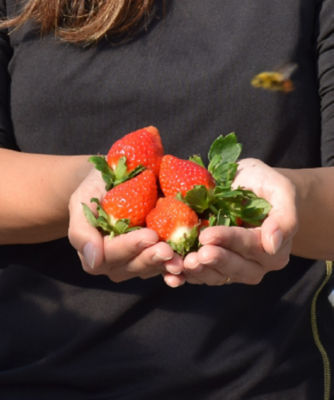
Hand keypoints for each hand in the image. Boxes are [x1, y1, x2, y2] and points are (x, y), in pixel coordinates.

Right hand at [68, 168, 183, 285]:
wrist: (115, 179)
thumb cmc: (96, 188)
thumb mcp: (82, 202)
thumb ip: (82, 231)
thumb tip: (93, 260)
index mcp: (96, 251)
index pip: (110, 254)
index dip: (130, 246)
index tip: (150, 235)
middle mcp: (116, 261)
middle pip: (132, 266)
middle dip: (150, 258)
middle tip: (167, 249)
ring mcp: (136, 260)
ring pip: (150, 268)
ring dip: (165, 265)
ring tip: (180, 259)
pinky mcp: (155, 255)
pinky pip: (165, 266)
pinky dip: (176, 268)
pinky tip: (187, 267)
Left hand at [182, 158, 297, 284]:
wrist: (246, 187)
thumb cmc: (264, 185)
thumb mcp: (280, 190)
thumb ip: (285, 217)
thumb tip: (273, 244)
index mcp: (274, 247)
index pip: (253, 246)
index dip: (230, 241)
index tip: (207, 235)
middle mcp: (257, 263)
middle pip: (237, 269)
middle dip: (215, 261)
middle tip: (194, 256)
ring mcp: (234, 267)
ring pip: (218, 276)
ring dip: (199, 272)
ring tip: (182, 263)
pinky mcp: (214, 266)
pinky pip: (202, 275)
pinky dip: (186, 276)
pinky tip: (171, 273)